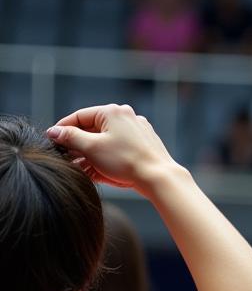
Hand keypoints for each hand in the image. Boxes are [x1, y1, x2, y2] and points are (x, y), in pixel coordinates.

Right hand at [46, 103, 177, 191]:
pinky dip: (109, 158)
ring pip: (108, 141)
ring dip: (92, 154)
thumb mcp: (92, 148)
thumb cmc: (126, 161)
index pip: (80, 117)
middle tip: (66, 157)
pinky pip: (121, 149)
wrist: (160, 178)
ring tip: (81, 168)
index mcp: (112, 111)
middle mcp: (127, 117)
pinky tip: (100, 171)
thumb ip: (70, 138)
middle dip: (79, 145)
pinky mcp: (146, 146)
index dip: (63, 129)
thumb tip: (53, 132)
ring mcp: (138, 131)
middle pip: (94, 130)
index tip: (52, 139)